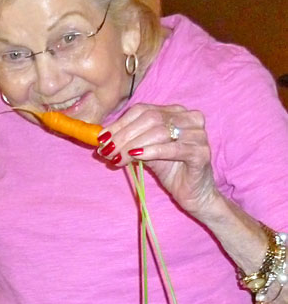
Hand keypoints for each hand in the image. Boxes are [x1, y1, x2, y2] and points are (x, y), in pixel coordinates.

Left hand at [98, 103, 219, 217]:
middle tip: (107, 151)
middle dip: (124, 135)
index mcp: (176, 112)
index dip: (119, 124)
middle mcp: (190, 118)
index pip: (143, 110)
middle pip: (150, 119)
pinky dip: (151, 151)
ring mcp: (198, 134)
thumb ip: (129, 140)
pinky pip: (172, 149)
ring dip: (133, 144)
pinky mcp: (201, 153)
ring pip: (159, 132)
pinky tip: (135, 156)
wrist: (193, 192)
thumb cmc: (170, 169)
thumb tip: (103, 138)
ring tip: (117, 157)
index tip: (102, 139)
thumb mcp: (145, 150)